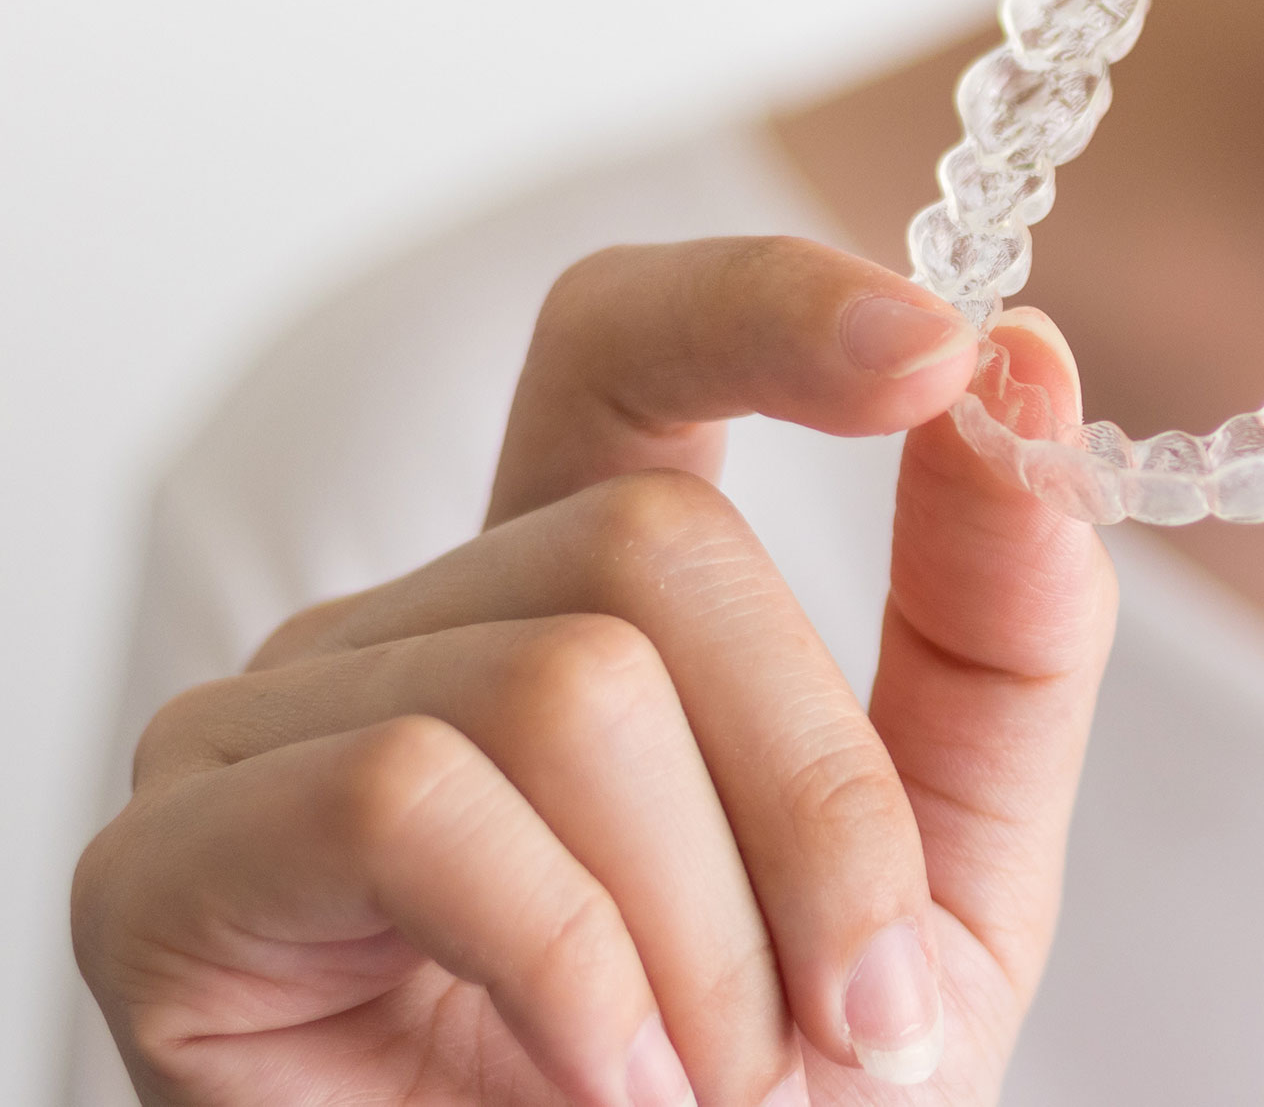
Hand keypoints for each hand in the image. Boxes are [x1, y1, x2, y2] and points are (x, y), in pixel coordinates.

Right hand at [72, 237, 1116, 1104]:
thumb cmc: (778, 1089)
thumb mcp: (950, 865)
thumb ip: (996, 631)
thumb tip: (1024, 365)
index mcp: (582, 597)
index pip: (628, 346)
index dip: (767, 305)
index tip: (941, 348)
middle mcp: (413, 628)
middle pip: (653, 549)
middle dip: (818, 802)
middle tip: (859, 1010)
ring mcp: (268, 734)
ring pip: (559, 687)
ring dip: (707, 929)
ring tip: (723, 1081)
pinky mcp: (169, 872)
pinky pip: (412, 801)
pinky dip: (574, 964)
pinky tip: (615, 1085)